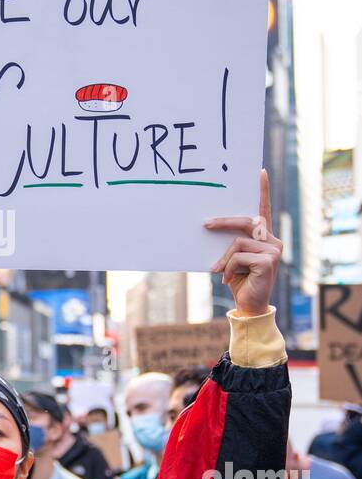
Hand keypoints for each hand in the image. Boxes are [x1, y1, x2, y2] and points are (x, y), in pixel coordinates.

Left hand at [204, 169, 282, 316]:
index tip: (259, 171)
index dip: (262, 190)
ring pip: (238, 242)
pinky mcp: (269, 260)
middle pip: (245, 221)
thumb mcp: (232, 258)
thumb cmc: (238, 281)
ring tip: (222, 273)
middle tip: (205, 224)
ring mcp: (273, 249)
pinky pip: (238, 256)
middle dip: (223, 223)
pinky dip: (229, 268)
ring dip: (225, 259)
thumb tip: (211, 225)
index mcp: (264, 236)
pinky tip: (229, 280)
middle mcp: (272, 240)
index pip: (263, 209)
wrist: (248, 306)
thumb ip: (231, 243)